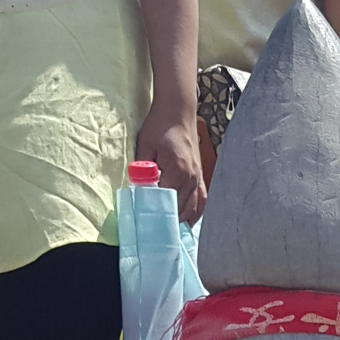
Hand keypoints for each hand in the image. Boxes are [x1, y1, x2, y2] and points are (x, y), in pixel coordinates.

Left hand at [142, 105, 205, 223]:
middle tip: (153, 228)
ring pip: (192, 208)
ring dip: (180, 218)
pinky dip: (194, 212)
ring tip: (168, 228)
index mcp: (177, 172)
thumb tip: (138, 191)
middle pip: (180, 209)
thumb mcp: (145, 146)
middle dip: (167, 219)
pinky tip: (187, 220)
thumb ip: (142, 171)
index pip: (165, 202)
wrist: (178, 110)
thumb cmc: (160, 126)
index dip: (154, 212)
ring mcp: (198, 178)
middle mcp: (191, 178)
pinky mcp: (200, 175)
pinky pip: (201, 200)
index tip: (144, 221)